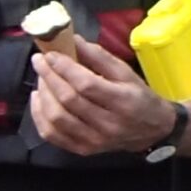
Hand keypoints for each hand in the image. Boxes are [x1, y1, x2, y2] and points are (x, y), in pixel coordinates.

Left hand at [30, 36, 175, 155]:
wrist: (152, 131)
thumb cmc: (139, 97)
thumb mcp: (126, 73)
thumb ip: (99, 57)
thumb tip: (73, 41)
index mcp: (123, 101)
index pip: (86, 84)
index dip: (64, 68)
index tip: (50, 54)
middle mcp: (108, 124)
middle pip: (68, 100)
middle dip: (49, 77)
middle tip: (39, 61)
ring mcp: (93, 140)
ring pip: (56, 118)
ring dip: (43, 94)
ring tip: (42, 78)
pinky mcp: (82, 150)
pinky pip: (51, 134)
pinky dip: (39, 115)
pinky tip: (39, 98)